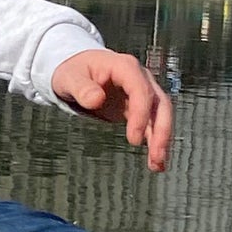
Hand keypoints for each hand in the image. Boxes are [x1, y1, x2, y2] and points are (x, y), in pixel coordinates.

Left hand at [52, 49, 172, 172]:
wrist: (76, 68)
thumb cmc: (73, 70)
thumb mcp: (69, 77)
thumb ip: (82, 88)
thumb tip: (96, 100)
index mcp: (124, 67)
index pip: (141, 90)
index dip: (141, 114)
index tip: (134, 139)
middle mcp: (139, 78)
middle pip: (159, 104)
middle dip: (161, 131)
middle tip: (156, 156)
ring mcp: (142, 92)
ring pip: (160, 116)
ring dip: (161, 140)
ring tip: (157, 164)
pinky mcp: (139, 106)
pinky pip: (152, 124)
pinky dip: (154, 141)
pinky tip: (155, 161)